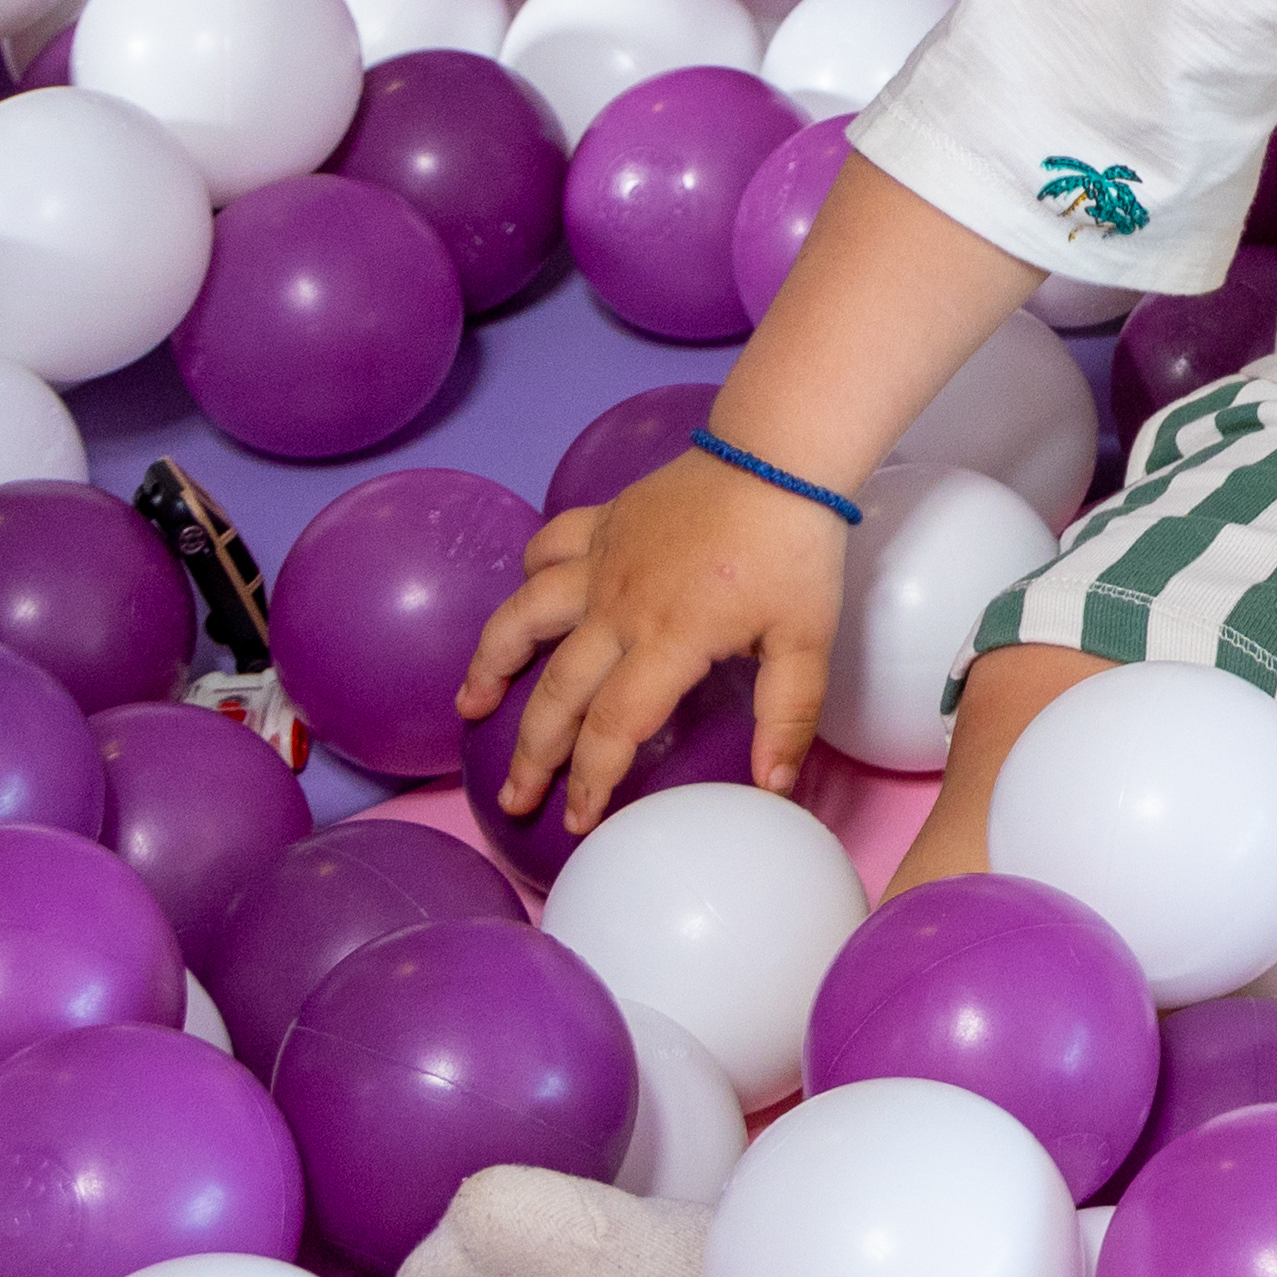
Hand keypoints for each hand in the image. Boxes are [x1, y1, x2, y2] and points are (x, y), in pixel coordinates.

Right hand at [457, 451, 856, 831]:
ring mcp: (603, 561)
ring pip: (525, 617)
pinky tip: (523, 601)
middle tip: (516, 798)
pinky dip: (530, 575)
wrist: (778, 456)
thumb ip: (788, 717)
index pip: (613, 728)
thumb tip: (773, 788)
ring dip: (492, 663)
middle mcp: (618, 607)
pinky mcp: (602, 521)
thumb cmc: (795, 551)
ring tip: (470, 704)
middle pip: (559, 693)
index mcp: (668, 641)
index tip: (578, 821)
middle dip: (532, 754)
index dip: (591, 780)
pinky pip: (549, 548)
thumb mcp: (806, 642)